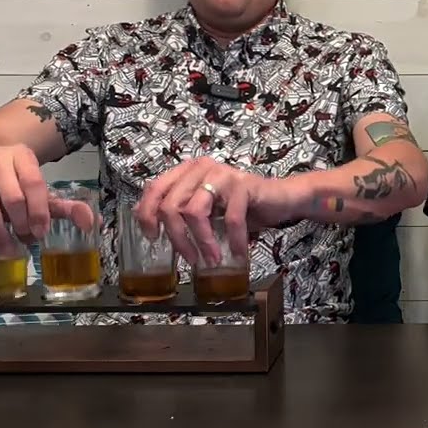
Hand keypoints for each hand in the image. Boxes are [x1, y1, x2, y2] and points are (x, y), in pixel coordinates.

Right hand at [0, 144, 49, 257]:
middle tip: (24, 242)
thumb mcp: (23, 182)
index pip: (33, 183)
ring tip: (7, 250)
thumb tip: (78, 216)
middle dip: (21, 224)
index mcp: (18, 154)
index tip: (40, 232)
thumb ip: (47, 200)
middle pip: (12, 196)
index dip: (39, 211)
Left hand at [134, 158, 300, 266]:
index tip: (153, 238)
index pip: (154, 189)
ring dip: (202, 242)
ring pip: (194, 211)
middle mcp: (200, 168)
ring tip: (211, 259)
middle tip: (189, 259)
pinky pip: (230, 219)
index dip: (147, 215)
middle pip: (171, 205)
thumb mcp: (206, 210)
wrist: (280, 198)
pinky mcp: (243, 185)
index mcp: (186, 171)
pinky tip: (238, 253)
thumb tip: (148, 224)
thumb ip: (180, 212)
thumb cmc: (240, 207)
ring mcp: (221, 174)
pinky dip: (233, 241)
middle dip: (177, 238)